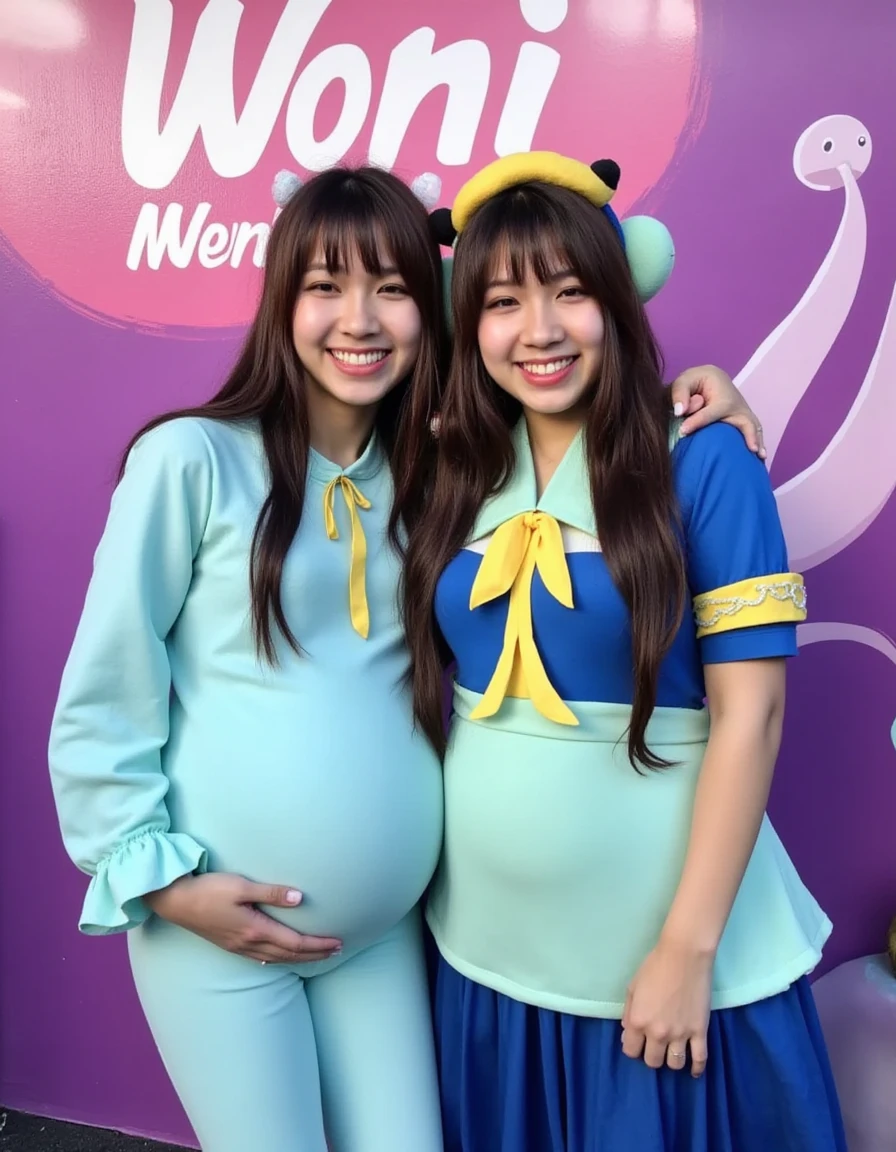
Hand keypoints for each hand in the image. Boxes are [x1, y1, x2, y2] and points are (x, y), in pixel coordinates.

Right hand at [144, 873, 342, 963]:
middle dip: (315, 954)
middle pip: (289, 955)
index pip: (295, 942)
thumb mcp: (241, 885)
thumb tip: (300, 899)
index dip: (318, 945)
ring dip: (300, 958)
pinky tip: (281, 957)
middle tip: (337, 951)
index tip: (338, 943)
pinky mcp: (230, 944)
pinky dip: (279, 959)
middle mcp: (249, 943)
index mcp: (255, 930)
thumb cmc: (208, 889)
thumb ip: (272, 892)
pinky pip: (262, 958)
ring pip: (277, 959)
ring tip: (317, 955)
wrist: (175, 901)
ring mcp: (238, 947)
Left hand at [621, 936, 712, 1076]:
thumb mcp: (632, 987)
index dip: (633, 1048)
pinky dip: (697, 1068)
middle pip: (653, 1061)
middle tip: (655, 1045)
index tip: (638, 1042)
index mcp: (638, 1021)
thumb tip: (627, 1033)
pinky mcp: (700, 1031)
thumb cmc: (655, 966)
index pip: (631, 1051)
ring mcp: (681, 1034)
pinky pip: (700, 1058)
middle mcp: (657, 1033)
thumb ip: (628, 1013)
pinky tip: (694, 1070)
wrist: (684, 956)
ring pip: (675, 1063)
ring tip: (672, 1051)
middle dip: (651, 1055)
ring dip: (671, 1060)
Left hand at [668, 365, 765, 458]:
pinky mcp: (744, 420)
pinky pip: (754, 432)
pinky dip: (758, 443)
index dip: (695, 422)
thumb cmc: (696, 382)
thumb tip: (680, 412)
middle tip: (751, 449)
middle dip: (748, 434)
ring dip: (757, 441)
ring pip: (752, 427)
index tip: (682, 432)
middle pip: (744, 421)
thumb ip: (680, 393)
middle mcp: (737, 405)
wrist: (712, 379)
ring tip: (760, 456)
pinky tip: (761, 457)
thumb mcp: (684, 381)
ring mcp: (743, 413)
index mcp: (721, 396)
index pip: (708, 413)